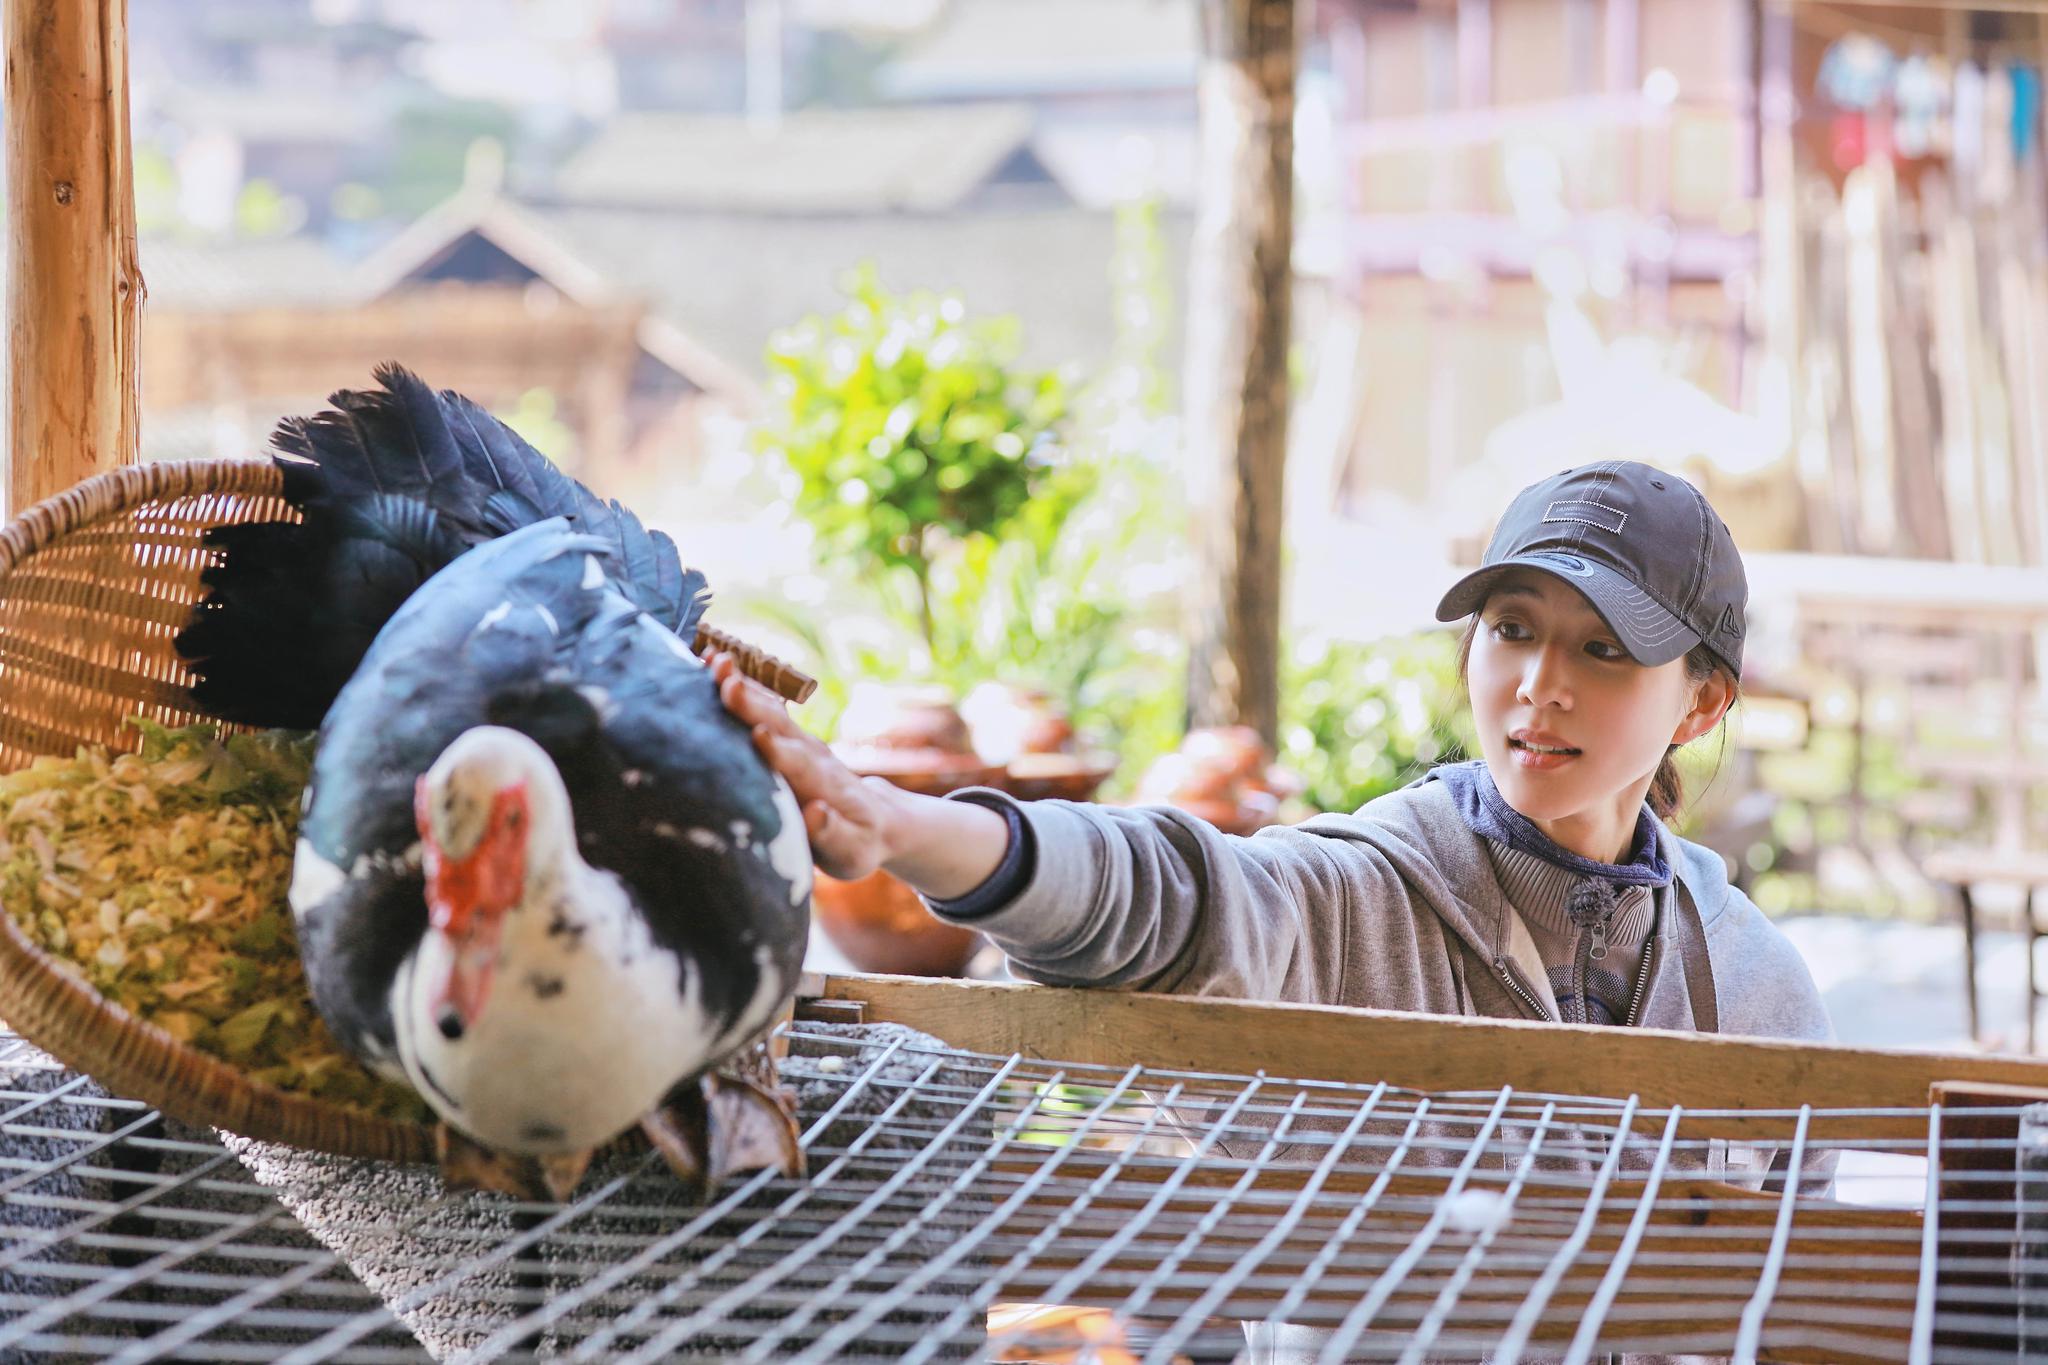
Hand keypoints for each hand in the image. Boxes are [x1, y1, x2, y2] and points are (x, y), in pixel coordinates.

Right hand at [710, 652, 897, 880]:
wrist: (877, 820)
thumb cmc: (858, 843)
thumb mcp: (852, 849)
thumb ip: (833, 833)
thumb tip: (817, 811)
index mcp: (826, 786)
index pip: (802, 767)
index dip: (780, 753)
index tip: (758, 735)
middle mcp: (812, 756)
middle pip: (781, 728)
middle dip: (754, 706)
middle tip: (727, 683)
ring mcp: (799, 742)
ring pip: (770, 710)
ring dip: (743, 686)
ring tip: (715, 661)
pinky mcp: (787, 736)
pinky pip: (762, 705)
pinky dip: (738, 684)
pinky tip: (711, 660)